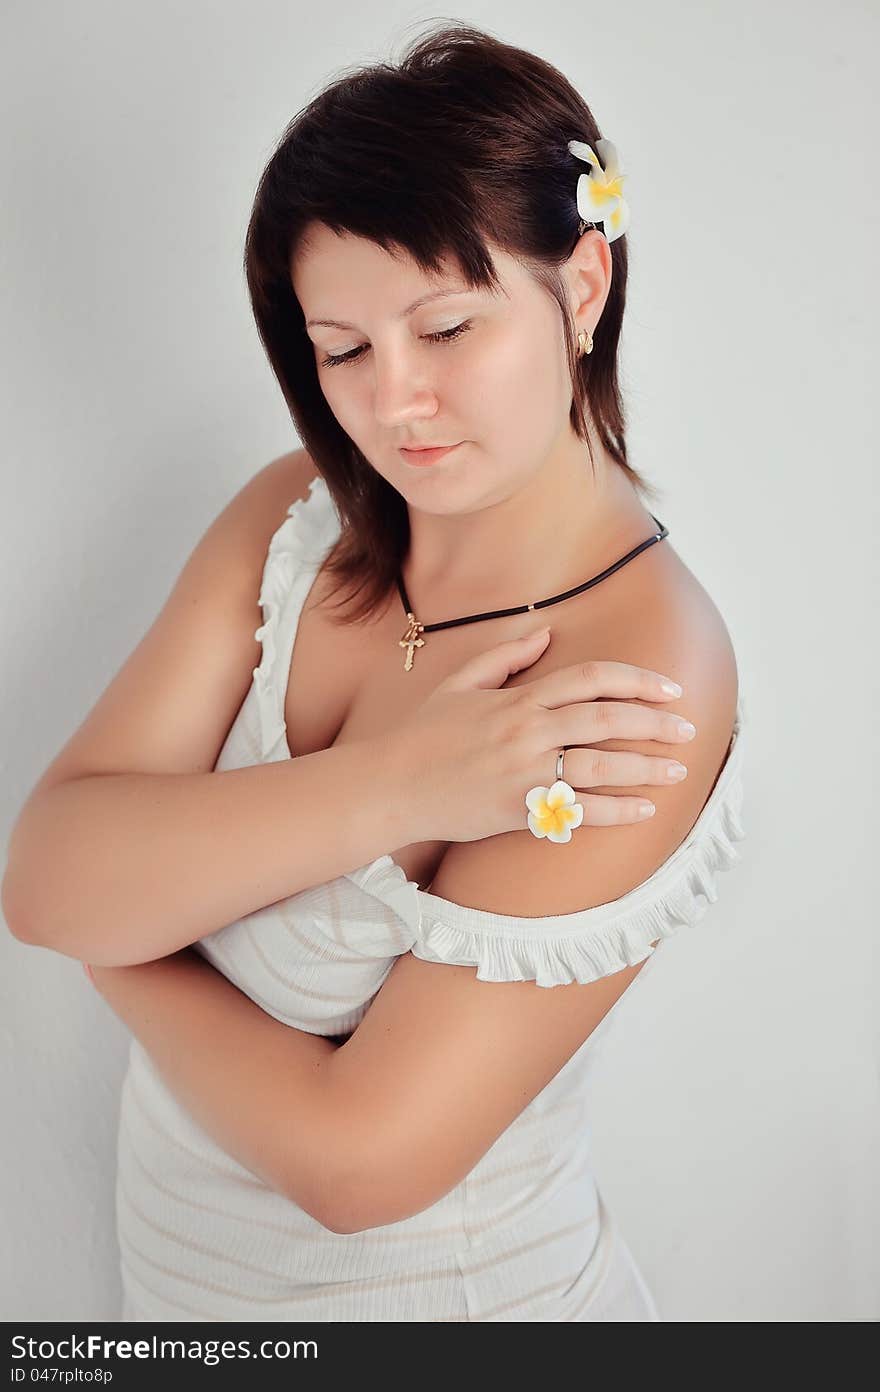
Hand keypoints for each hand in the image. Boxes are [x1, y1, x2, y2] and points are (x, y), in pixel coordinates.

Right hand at [388, 628, 696, 842]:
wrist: (390, 786)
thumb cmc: (422, 735)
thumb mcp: (459, 682)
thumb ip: (505, 656)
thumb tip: (547, 632)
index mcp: (518, 698)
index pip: (591, 679)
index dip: (636, 680)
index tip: (669, 688)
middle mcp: (527, 731)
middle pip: (606, 719)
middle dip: (655, 723)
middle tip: (688, 729)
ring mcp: (524, 772)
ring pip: (601, 765)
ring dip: (646, 767)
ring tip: (678, 769)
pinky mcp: (518, 809)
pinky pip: (578, 811)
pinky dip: (616, 811)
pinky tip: (645, 811)